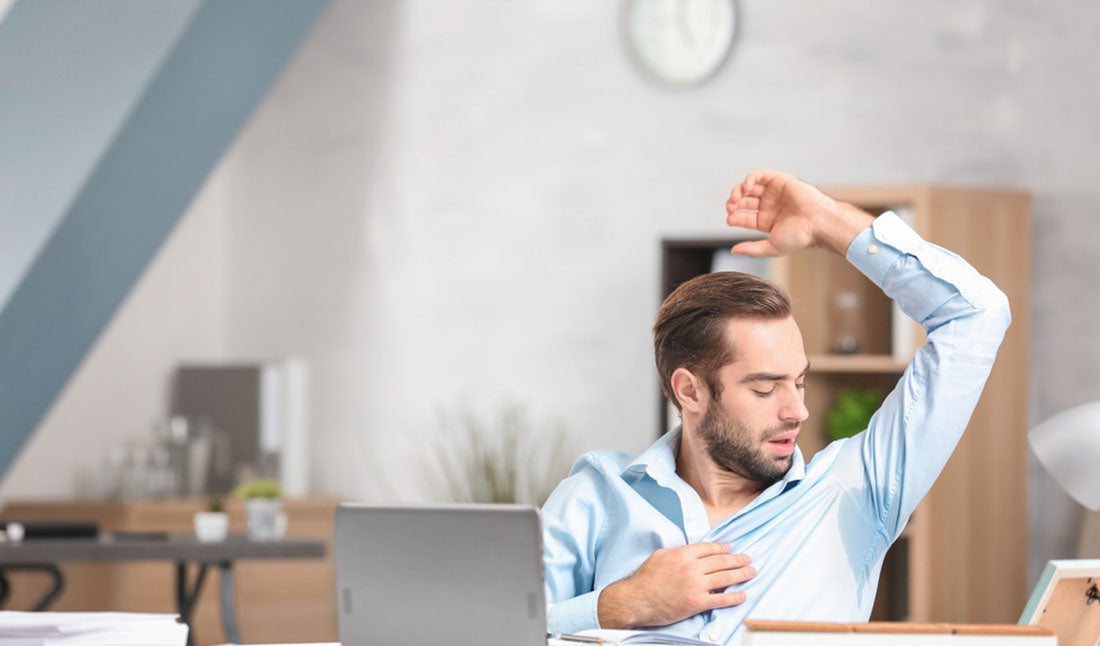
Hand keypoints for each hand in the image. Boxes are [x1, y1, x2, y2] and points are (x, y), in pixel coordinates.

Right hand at [597, 542, 754, 627]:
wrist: (636, 599)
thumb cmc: (645, 579)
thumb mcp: (660, 556)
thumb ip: (678, 552)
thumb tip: (690, 551)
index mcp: (683, 553)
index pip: (710, 548)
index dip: (723, 548)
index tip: (731, 549)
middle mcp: (692, 567)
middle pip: (721, 561)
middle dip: (738, 560)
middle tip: (748, 559)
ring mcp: (696, 585)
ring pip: (725, 578)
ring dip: (741, 574)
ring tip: (751, 572)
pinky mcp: (696, 602)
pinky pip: (720, 599)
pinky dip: (734, 598)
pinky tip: (742, 595)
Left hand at [724, 169, 872, 256]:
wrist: (818, 222)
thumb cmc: (800, 236)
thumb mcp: (772, 247)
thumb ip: (753, 249)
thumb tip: (734, 251)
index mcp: (767, 221)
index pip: (744, 217)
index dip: (735, 217)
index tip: (730, 219)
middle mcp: (769, 206)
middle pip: (744, 201)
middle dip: (734, 203)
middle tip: (730, 208)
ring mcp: (774, 193)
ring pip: (749, 187)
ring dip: (739, 190)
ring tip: (735, 197)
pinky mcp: (779, 180)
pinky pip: (760, 175)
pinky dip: (750, 178)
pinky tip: (746, 186)